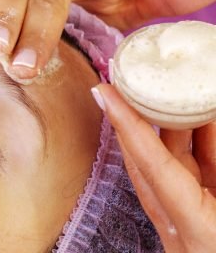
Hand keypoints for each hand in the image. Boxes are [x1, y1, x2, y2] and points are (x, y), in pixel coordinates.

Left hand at [93, 84, 215, 251]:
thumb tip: (212, 123)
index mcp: (198, 230)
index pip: (152, 164)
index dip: (127, 123)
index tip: (103, 91)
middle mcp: (183, 227)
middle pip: (151, 161)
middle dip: (140, 118)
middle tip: (130, 79)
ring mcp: (189, 226)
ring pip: (171, 166)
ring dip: (171, 129)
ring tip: (167, 91)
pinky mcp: (200, 223)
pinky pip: (191, 177)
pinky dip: (194, 149)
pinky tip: (202, 125)